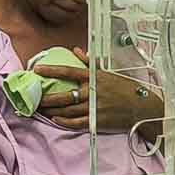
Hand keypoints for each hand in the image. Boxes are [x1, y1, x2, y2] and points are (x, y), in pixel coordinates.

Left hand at [36, 50, 154, 132]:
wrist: (142, 107)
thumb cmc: (126, 88)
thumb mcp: (108, 71)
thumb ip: (89, 62)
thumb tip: (76, 50)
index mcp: (94, 77)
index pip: (68, 71)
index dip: (52, 70)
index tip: (37, 70)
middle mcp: (92, 92)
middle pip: (64, 95)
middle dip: (46, 97)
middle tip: (33, 97)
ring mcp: (94, 108)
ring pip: (67, 110)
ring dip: (52, 110)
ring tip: (40, 109)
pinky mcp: (97, 121)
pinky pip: (76, 123)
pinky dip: (64, 122)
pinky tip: (55, 120)